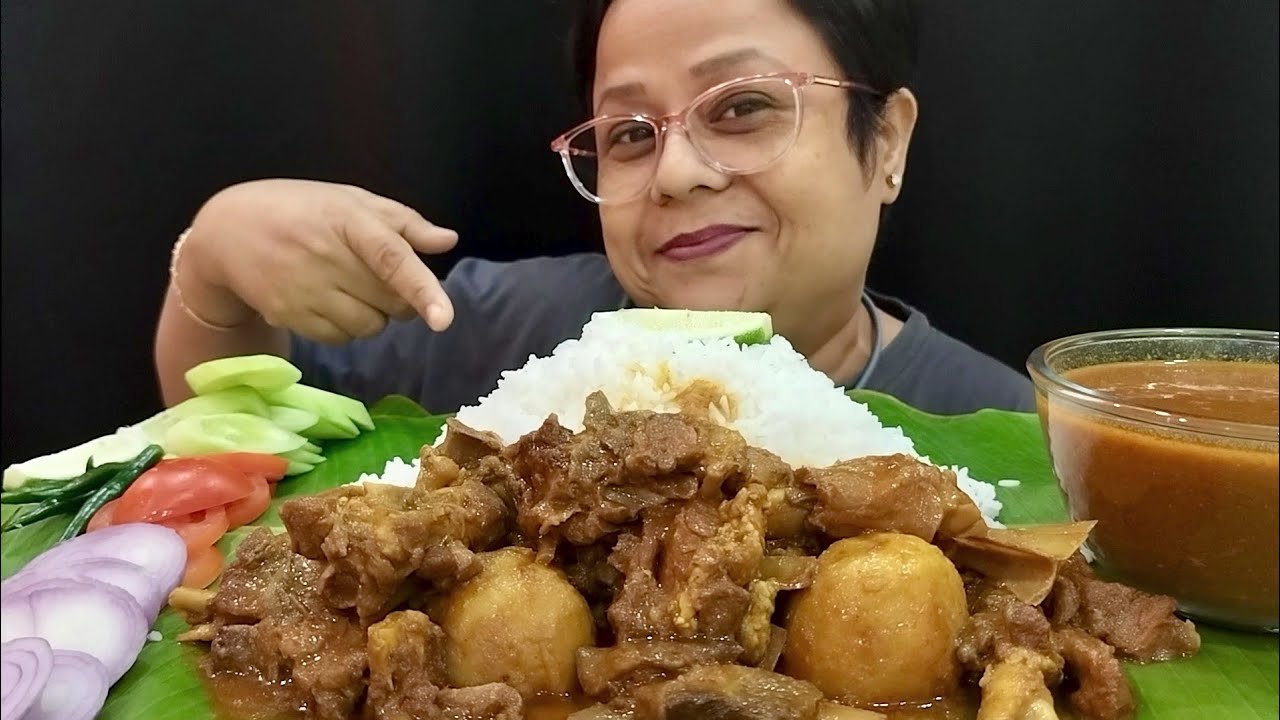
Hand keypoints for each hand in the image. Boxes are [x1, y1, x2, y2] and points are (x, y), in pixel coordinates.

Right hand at [178, 179, 457, 342]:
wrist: (227, 230)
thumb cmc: (302, 210)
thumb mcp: (352, 201)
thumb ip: (404, 221)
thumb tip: (448, 240)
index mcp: (348, 220)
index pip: (391, 257)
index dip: (421, 288)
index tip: (443, 319)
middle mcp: (326, 255)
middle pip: (391, 301)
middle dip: (400, 298)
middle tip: (378, 277)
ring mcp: (305, 289)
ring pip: (370, 326)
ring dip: (374, 315)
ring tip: (349, 287)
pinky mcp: (289, 315)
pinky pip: (341, 338)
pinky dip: (346, 328)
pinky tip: (328, 302)